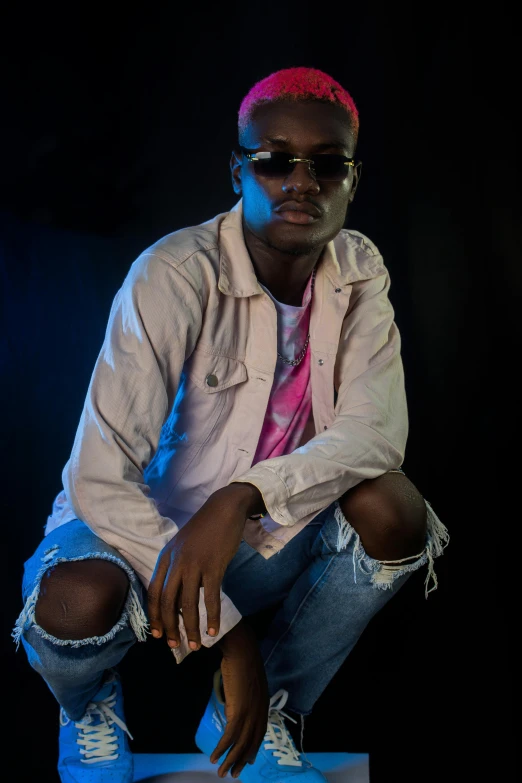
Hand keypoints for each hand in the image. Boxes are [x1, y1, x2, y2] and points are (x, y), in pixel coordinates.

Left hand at [147, 483, 262, 649]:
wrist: (224, 508)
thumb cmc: (205, 528)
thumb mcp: (183, 544)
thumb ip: (177, 567)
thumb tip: (178, 595)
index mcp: (166, 557)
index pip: (154, 593)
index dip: (154, 616)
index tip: (157, 635)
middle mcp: (176, 562)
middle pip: (168, 602)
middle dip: (169, 628)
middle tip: (174, 646)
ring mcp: (194, 564)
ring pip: (188, 604)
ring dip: (191, 628)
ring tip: (195, 645)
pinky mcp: (213, 566)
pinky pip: (210, 598)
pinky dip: (211, 617)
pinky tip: (213, 630)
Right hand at [212, 619, 268, 777]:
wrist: (242, 651)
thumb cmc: (242, 660)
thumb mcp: (249, 681)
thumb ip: (247, 694)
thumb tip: (238, 699)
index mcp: (262, 704)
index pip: (260, 732)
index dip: (254, 748)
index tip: (249, 760)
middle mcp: (259, 711)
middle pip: (251, 742)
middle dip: (242, 760)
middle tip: (234, 774)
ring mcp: (250, 712)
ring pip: (240, 743)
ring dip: (230, 760)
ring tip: (222, 773)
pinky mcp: (239, 711)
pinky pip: (230, 736)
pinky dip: (222, 749)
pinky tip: (214, 758)